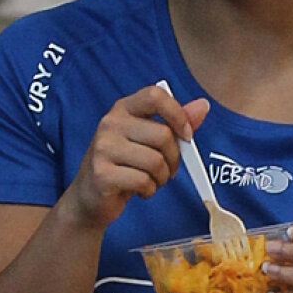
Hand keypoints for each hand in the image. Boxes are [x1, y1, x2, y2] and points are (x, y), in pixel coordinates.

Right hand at [63, 87, 209, 233]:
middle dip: (174, 159)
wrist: (90, 197)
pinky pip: (143, 181)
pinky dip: (149, 190)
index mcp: (123, 109)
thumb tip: (202, 106)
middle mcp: (110, 123)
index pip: (155, 95)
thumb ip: (174, 122)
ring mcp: (103, 148)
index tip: (186, 135)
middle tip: (166, 169)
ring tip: (150, 180)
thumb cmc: (123, 165)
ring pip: (156, 161)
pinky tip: (139, 190)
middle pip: (163, 135)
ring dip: (161, 178)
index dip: (177, 114)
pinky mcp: (102, 174)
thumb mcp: (148, 140)